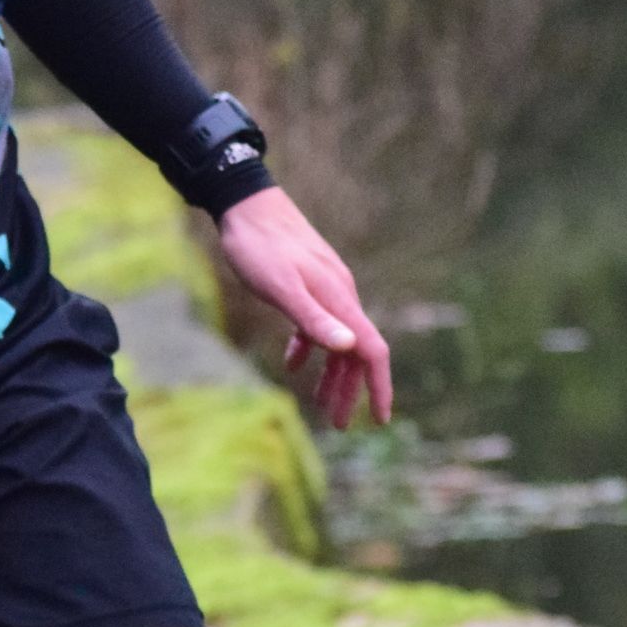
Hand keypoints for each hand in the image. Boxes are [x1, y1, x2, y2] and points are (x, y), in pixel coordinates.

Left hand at [214, 186, 392, 428]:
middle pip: (355, 352)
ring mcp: (325, 288)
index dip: (380, 386)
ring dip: (332, 373)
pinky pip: (318, 323)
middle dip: (350, 390)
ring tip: (320, 404)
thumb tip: (349, 348)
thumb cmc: (258, 246)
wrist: (244, 202)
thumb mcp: (281, 287)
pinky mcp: (307, 283)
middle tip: (339, 425)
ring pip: (337, 340)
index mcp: (340, 299)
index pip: (372, 350)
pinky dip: (310, 347)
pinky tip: (293, 363)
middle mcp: (340, 295)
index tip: (382, 418)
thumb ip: (314, 319)